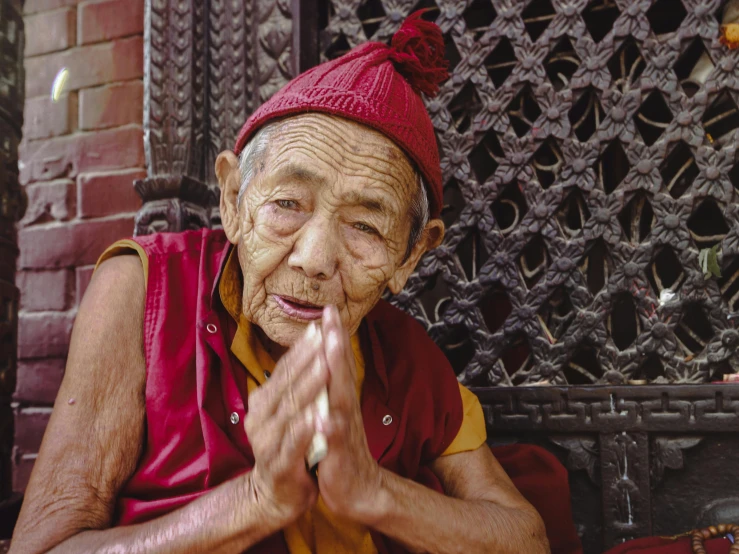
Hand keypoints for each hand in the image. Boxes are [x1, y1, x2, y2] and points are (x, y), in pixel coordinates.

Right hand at [244, 322, 328, 527]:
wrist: (275, 495)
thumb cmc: (288, 446)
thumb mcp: (290, 412)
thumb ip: (294, 382)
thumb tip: (310, 344)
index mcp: (266, 402)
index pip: (285, 368)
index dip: (303, 346)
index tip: (320, 322)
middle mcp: (262, 418)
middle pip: (286, 383)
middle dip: (306, 358)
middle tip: (323, 333)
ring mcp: (269, 442)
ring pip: (290, 410)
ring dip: (307, 387)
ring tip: (324, 366)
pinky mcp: (280, 466)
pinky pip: (293, 445)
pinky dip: (305, 430)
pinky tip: (318, 418)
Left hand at [316, 305, 383, 523]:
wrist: (359, 491)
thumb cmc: (342, 449)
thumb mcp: (336, 412)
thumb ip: (333, 387)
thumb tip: (328, 357)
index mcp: (341, 399)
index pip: (338, 363)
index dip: (335, 336)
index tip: (329, 308)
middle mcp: (345, 409)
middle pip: (342, 372)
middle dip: (337, 343)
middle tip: (333, 316)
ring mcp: (344, 431)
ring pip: (341, 399)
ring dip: (337, 373)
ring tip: (331, 349)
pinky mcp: (339, 457)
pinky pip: (334, 442)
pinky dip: (329, 429)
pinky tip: (323, 418)